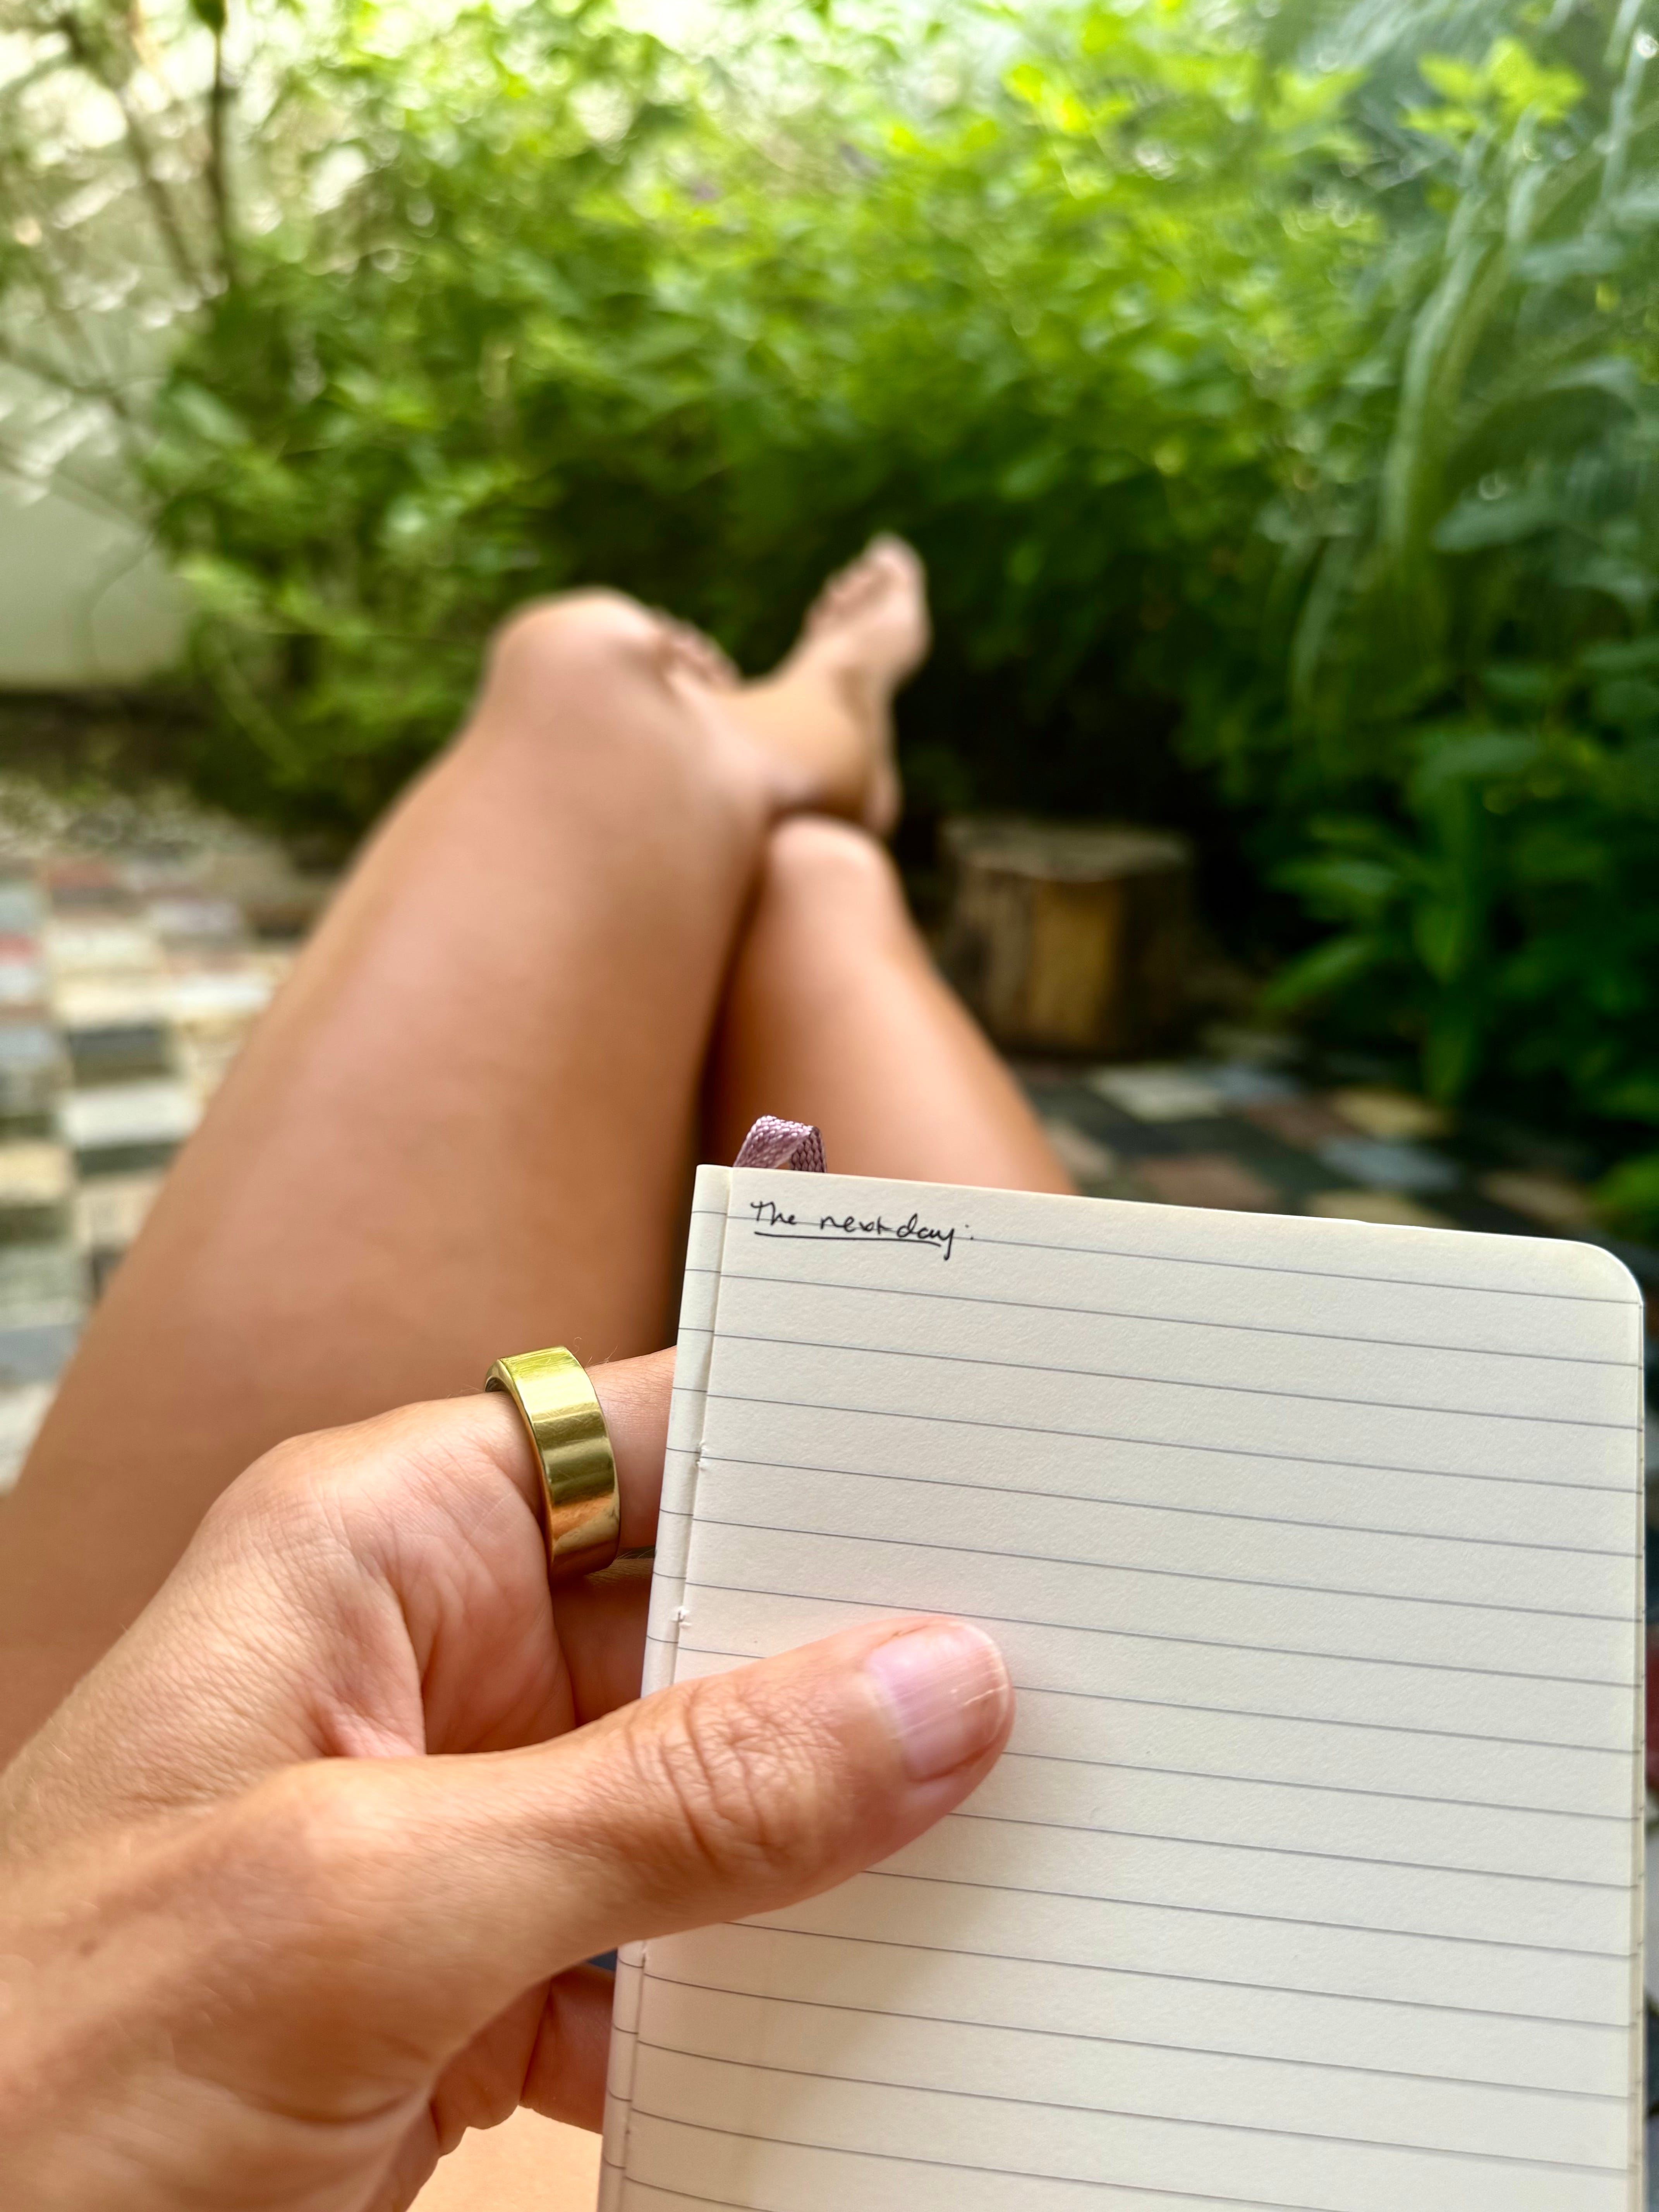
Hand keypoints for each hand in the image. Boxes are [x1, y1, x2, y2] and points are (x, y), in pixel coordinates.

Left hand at [0, 1352, 1011, 2211]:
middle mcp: (427, 1659)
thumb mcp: (373, 1905)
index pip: (647, 1426)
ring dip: (833, 1837)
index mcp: (376, 1551)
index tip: (1005, 1448)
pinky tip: (869, 2005)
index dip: (819, 1425)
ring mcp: (455, 1821)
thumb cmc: (49, 2067)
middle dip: (864, 1655)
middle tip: (1068, 1670)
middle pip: (701, 1616)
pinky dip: (756, 1984)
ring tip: (1018, 1841)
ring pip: (705, 1788)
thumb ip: (671, 1799)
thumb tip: (936, 1691)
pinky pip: (665, 1940)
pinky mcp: (468, 1972)